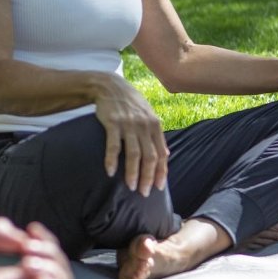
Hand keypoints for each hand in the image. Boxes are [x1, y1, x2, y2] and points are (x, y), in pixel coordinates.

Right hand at [92, 74, 168, 195]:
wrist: (110, 86)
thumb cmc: (130, 103)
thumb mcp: (148, 115)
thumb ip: (157, 135)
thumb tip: (166, 154)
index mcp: (155, 125)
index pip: (161, 153)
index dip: (161, 172)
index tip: (158, 187)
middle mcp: (144, 126)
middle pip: (149, 157)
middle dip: (147, 177)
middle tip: (144, 192)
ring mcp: (128, 124)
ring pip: (134, 154)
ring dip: (132, 173)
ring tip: (130, 186)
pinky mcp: (112, 123)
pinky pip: (113, 146)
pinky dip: (112, 160)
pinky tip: (110, 172)